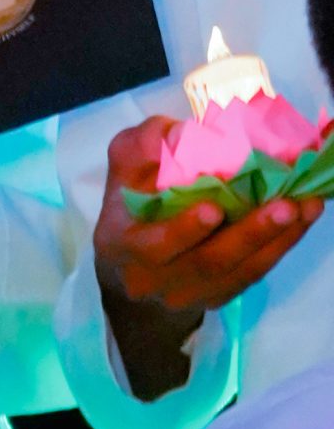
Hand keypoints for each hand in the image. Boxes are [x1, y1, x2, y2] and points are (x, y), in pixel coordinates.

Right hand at [94, 115, 323, 397]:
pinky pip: (252, 274)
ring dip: (276, 238)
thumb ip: (143, 147)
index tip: (214, 209)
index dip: (183, 230)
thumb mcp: (123, 168)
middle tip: (284, 205)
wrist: (134, 271)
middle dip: (249, 234)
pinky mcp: (219, 296)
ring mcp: (190, 293)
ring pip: (238, 271)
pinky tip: (303, 218)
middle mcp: (156, 278)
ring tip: (306, 207)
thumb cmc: (132, 204)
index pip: (154, 243)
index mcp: (125, 243)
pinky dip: (280, 245)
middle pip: (207, 262)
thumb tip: (181, 132)